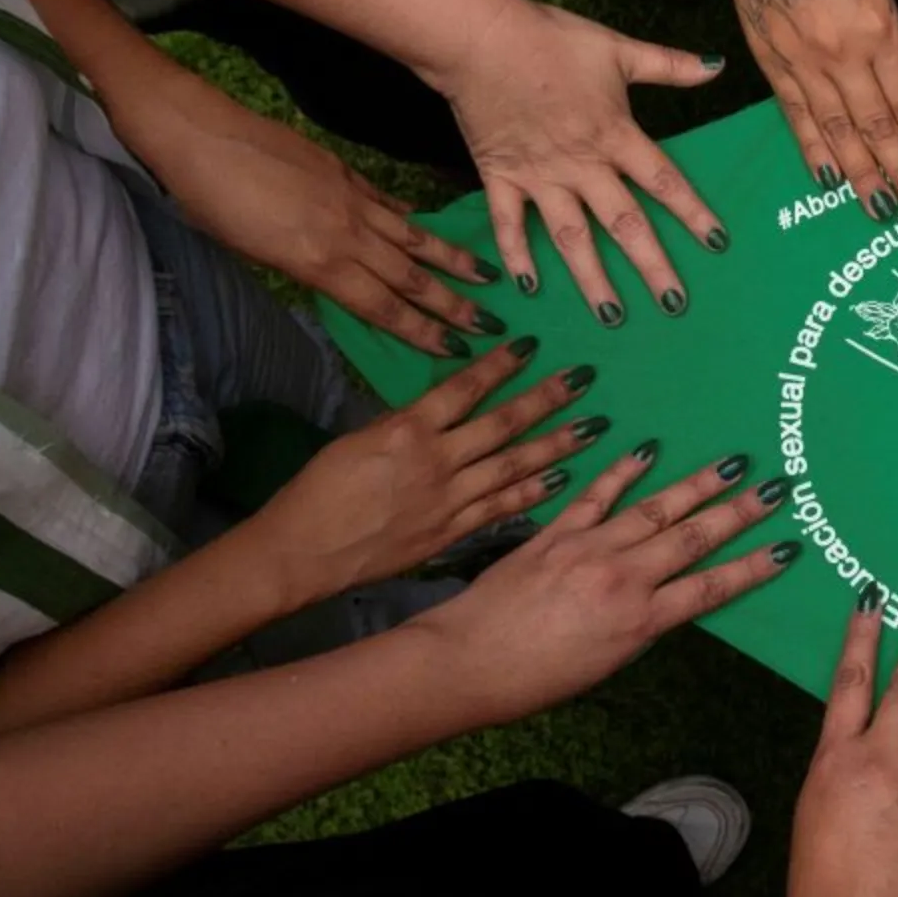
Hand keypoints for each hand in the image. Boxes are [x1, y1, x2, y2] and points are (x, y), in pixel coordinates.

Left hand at [129, 68, 498, 355]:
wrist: (199, 133)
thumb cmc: (208, 201)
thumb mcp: (248, 251)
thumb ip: (301, 267)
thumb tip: (333, 277)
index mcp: (318, 262)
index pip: (382, 306)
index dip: (422, 331)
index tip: (455, 349)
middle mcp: (347, 234)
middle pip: (409, 277)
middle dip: (452, 304)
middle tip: (491, 323)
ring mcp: (351, 198)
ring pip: (413, 237)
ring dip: (452, 261)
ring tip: (489, 276)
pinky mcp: (344, 171)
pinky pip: (389, 204)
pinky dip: (412, 218)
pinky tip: (428, 225)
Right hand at [246, 338, 605, 596]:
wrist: (304, 551)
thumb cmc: (320, 491)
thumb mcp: (359, 440)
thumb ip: (406, 425)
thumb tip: (440, 412)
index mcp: (407, 429)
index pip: (464, 388)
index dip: (501, 365)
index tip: (532, 345)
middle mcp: (436, 460)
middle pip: (502, 423)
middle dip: (547, 399)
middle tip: (586, 379)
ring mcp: (448, 499)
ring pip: (513, 465)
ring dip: (557, 444)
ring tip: (593, 426)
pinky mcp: (452, 532)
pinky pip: (502, 508)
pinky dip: (533, 491)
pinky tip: (563, 479)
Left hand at [417, 447, 794, 721]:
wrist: (466, 662)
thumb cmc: (533, 681)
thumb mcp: (603, 665)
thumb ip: (638, 627)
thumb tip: (664, 599)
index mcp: (639, 621)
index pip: (710, 589)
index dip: (752, 568)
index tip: (786, 548)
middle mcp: (623, 578)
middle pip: (693, 539)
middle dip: (738, 513)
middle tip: (775, 488)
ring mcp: (589, 548)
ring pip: (654, 510)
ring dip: (696, 485)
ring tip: (731, 463)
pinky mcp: (555, 532)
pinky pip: (596, 496)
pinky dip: (623, 471)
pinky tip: (647, 451)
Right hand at [435, 0, 729, 325]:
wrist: (481, 37)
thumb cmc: (551, 38)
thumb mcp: (617, 48)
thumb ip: (669, 64)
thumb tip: (717, 67)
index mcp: (615, 135)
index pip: (664, 182)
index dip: (693, 212)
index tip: (717, 244)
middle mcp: (582, 164)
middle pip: (624, 222)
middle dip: (651, 265)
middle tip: (673, 303)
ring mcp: (540, 176)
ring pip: (571, 237)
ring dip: (591, 278)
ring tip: (611, 315)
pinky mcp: (501, 177)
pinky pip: (510, 225)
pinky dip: (518, 255)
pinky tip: (529, 288)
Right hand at [705, 0, 897, 221]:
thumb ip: (894, 36)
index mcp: (879, 31)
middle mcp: (843, 56)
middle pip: (881, 129)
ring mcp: (804, 64)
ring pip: (841, 133)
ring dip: (865, 176)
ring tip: (884, 210)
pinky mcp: (773, 64)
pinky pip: (798, 118)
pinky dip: (816, 152)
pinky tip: (831, 181)